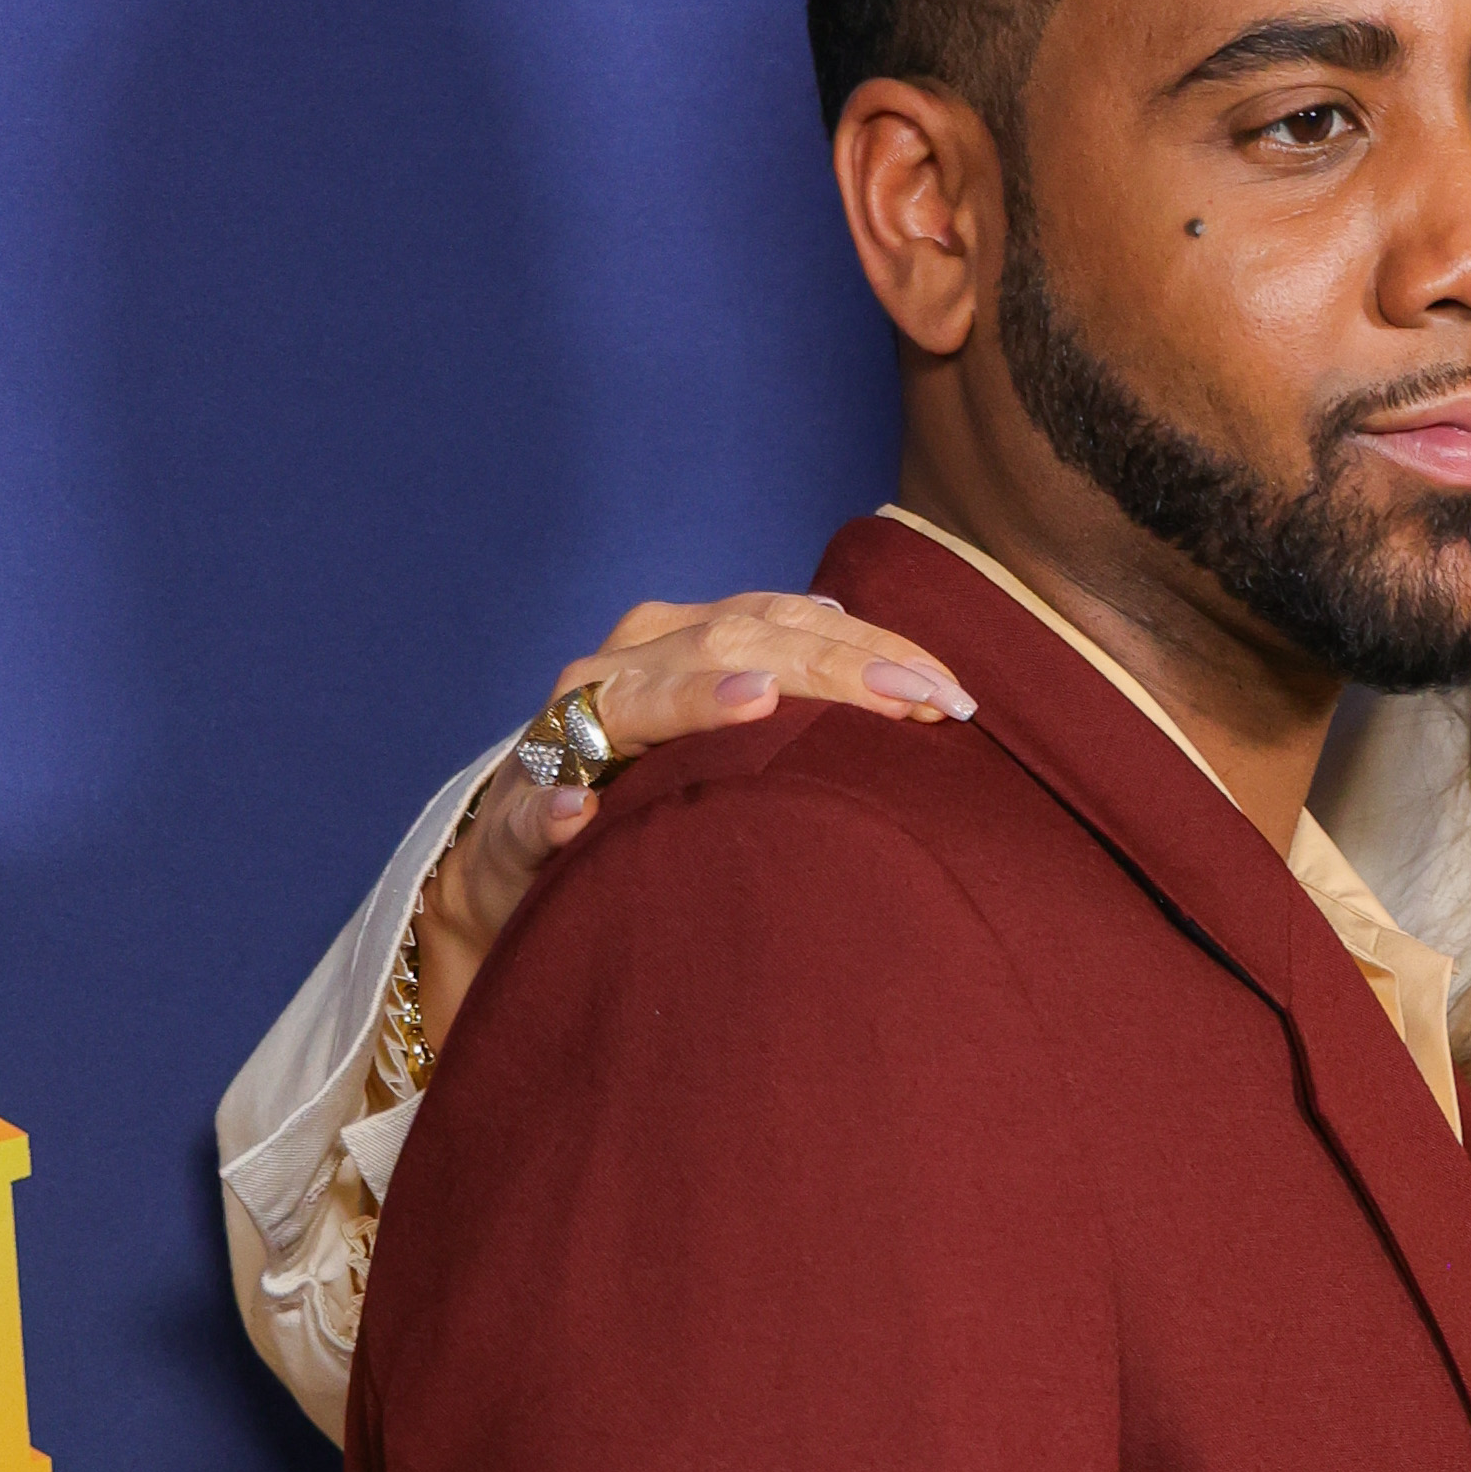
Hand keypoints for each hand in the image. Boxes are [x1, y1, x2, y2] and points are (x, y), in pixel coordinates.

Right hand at [410, 595, 977, 1051]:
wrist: (532, 851)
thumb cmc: (656, 791)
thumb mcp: (729, 739)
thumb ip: (796, 701)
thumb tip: (896, 677)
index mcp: (681, 640)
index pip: (787, 620)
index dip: (870, 648)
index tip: (949, 691)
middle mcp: (626, 665)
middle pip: (734, 642)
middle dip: (830, 669)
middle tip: (913, 702)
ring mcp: (566, 732)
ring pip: (635, 700)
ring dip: (695, 700)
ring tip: (760, 701)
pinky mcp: (521, 809)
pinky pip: (538, 805)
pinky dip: (558, 808)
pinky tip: (582, 811)